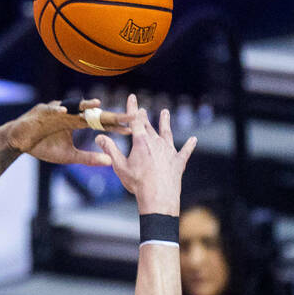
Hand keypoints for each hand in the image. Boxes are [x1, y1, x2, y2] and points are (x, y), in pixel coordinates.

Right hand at [5, 98, 133, 165]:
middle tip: (128, 115)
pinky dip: (55, 110)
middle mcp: (71, 114)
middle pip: (93, 114)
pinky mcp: (41, 111)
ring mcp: (57, 110)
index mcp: (78, 123)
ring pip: (73, 107)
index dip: (115, 125)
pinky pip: (50, 110)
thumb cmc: (43, 146)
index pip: (100, 123)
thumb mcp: (69, 156)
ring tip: (97, 105)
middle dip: (110, 114)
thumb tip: (108, 162)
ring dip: (84, 106)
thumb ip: (88, 158)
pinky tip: (63, 110)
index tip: (133, 127)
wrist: (19, 141)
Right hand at [95, 94, 195, 211]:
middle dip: (145, 117)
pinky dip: (189, 145)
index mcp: (141, 142)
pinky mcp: (179, 161)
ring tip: (165, 113)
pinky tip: (194, 140)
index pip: (135, 121)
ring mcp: (169, 151)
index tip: (133, 97)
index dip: (133, 108)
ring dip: (165, 123)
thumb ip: (110, 150)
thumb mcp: (119, 166)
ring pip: (167, 133)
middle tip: (143, 109)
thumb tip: (99, 137)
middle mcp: (156, 142)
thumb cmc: (137, 183)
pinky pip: (185, 151)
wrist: (158, 197)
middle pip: (150, 126)